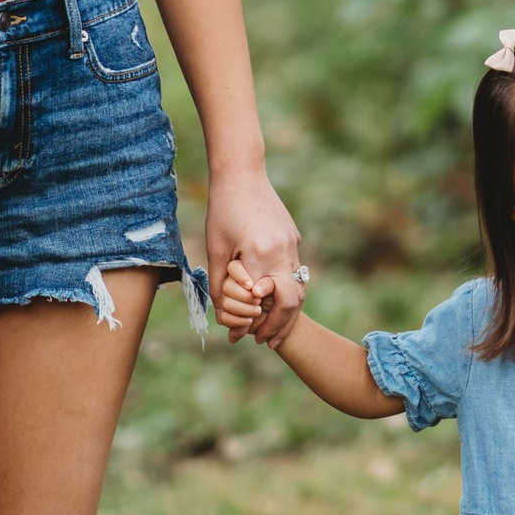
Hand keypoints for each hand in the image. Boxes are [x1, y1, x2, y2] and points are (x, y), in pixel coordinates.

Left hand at [206, 165, 304, 344]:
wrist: (242, 173)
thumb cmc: (223, 210)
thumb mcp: (216, 249)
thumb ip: (221, 285)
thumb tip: (224, 316)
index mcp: (261, 255)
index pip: (264, 304)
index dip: (255, 325)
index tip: (244, 338)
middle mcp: (283, 252)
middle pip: (290, 303)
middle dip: (278, 327)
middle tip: (264, 341)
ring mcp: (292, 244)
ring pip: (298, 289)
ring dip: (286, 313)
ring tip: (272, 329)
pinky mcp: (293, 238)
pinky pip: (295, 271)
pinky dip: (286, 291)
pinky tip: (272, 300)